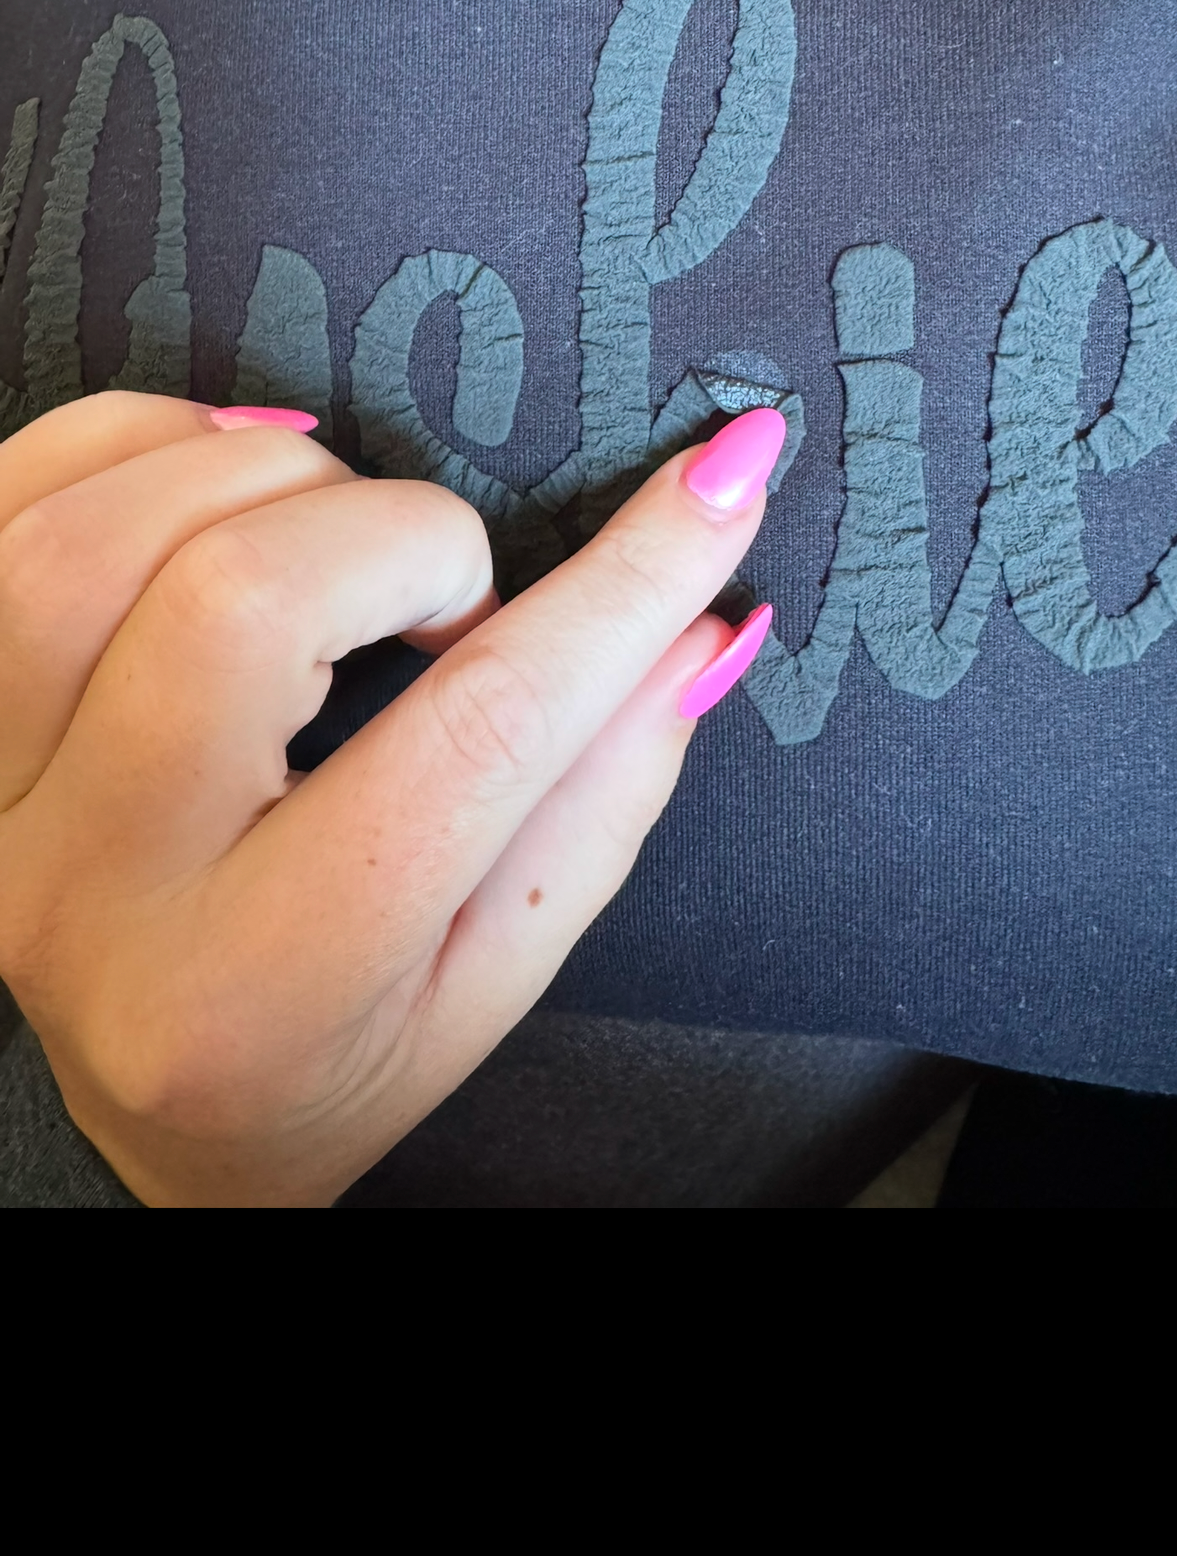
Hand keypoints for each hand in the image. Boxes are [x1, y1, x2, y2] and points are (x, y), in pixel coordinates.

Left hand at [0, 392, 781, 1205]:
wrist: (148, 1113)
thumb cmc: (332, 1048)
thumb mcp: (492, 978)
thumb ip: (602, 798)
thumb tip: (710, 612)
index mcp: (271, 988)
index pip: (478, 742)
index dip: (623, 589)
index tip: (726, 480)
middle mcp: (98, 900)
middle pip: (243, 600)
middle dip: (402, 537)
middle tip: (447, 594)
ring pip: (101, 540)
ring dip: (261, 479)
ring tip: (331, 532)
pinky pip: (16, 502)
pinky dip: (136, 441)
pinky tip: (219, 480)